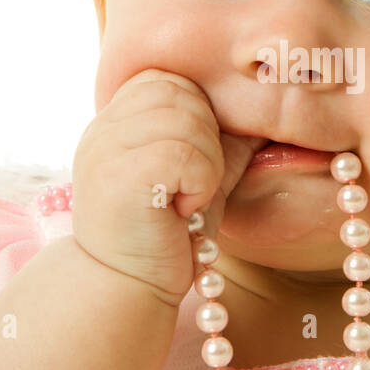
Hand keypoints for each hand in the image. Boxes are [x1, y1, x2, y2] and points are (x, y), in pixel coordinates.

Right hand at [70, 69, 266, 304]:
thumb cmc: (167, 234)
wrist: (129, 290)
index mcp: (116, 120)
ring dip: (206, 163)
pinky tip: (182, 210)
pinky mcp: (118, 175)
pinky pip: (183, 153)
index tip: (190, 164)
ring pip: (187, 120)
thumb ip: (221, 136)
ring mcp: (105, 149)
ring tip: (188, 199)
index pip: (167, 79)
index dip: (197, 114)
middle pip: (180, 92)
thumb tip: (266, 102)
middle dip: (206, 137)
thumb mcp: (199, 174)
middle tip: (193, 184)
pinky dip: (200, 181)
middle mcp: (103, 128)